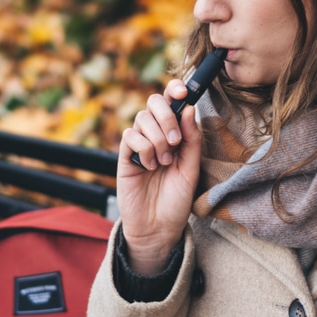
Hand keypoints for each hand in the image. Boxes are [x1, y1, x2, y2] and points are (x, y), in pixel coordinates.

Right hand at [117, 79, 201, 274]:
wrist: (159, 227)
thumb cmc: (176, 200)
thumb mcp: (191, 168)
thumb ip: (191, 139)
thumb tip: (189, 108)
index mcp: (175, 134)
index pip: (171, 102)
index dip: (175, 90)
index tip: (182, 91)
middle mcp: (155, 135)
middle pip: (153, 103)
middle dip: (166, 116)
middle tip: (176, 141)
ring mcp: (139, 145)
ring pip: (142, 119)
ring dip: (158, 138)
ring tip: (164, 162)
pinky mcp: (125, 157)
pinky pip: (130, 137)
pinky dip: (143, 148)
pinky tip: (149, 166)